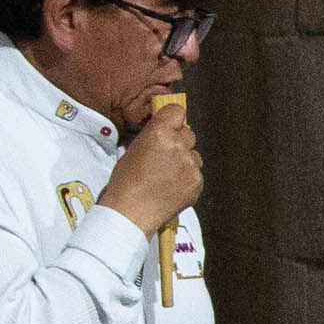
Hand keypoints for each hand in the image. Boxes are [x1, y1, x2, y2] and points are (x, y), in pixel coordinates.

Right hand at [98, 88, 204, 235]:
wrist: (130, 212)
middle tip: (165, 157)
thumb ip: (153, 137)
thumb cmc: (125, 183)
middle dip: (179, 142)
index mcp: (159, 132)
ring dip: (185, 161)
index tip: (170, 126)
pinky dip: (187, 179)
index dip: (173, 119)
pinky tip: (171, 188)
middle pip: (188, 133)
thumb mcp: (132, 150)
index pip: (177, 111)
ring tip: (167, 176)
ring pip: (194, 155)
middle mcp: (178, 144)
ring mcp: (189, 164)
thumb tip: (165, 132)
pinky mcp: (197, 181)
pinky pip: (196, 174)